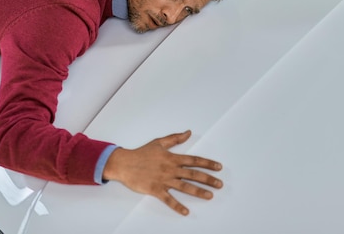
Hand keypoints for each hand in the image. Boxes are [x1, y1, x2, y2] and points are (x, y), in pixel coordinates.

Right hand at [102, 130, 222, 214]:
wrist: (124, 163)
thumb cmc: (141, 153)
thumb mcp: (159, 142)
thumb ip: (175, 138)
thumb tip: (188, 132)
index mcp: (172, 158)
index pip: (194, 160)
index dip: (208, 163)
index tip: (219, 167)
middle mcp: (171, 169)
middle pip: (193, 174)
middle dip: (208, 179)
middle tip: (220, 184)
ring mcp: (164, 180)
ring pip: (184, 187)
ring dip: (198, 192)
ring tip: (210, 196)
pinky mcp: (155, 190)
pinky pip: (168, 199)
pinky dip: (177, 206)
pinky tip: (186, 211)